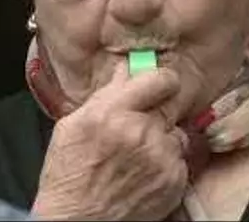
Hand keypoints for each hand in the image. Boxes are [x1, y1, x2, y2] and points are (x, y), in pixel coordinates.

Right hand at [31, 62, 189, 220]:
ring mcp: (160, 157)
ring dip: (162, 140)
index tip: (159, 85)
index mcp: (112, 112)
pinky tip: (144, 173)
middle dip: (157, 112)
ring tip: (138, 156)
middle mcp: (140, 131)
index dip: (162, 80)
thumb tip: (128, 68)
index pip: (160, 78)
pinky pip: (180, 159)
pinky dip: (167, 164)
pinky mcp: (174, 180)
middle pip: (170, 105)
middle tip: (141, 127)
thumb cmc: (69, 175)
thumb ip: (105, 94)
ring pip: (176, 133)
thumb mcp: (72, 125)